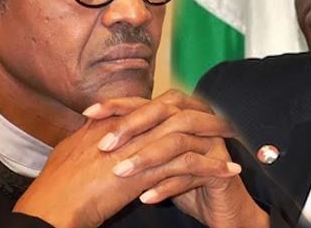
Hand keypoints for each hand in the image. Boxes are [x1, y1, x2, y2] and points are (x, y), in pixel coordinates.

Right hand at [12, 105, 239, 227]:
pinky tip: (229, 173)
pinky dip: (212, 168)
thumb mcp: (73, 151)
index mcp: (112, 122)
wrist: (53, 206)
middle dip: (203, 117)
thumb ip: (90, 135)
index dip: (177, 110)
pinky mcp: (148, 171)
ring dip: (215, 140)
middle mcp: (129, 129)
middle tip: (224, 121)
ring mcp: (140, 147)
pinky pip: (189, 164)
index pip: (153, 108)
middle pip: (176, 113)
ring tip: (235, 144)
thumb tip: (96, 125)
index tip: (196, 113)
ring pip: (188, 135)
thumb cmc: (57, 187)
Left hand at [85, 90, 268, 227]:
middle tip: (104, 146)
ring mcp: (212, 142)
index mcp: (180, 113)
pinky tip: (145, 198)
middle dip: (132, 127)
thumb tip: (92, 125)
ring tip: (120, 172)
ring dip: (147, 157)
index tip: (88, 113)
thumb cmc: (179, 182)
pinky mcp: (222, 167)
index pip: (146, 101)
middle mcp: (198, 121)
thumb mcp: (151, 159)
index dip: (118, 104)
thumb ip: (132, 140)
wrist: (218, 209)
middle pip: (164, 113)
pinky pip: (192, 171)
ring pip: (177, 141)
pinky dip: (166, 185)